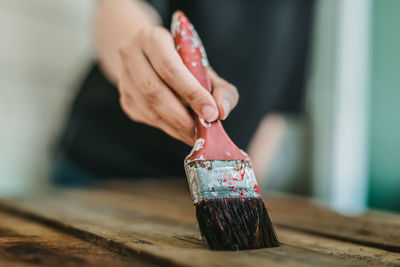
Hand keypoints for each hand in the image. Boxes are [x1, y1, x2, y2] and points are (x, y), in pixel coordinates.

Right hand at [117, 26, 238, 145]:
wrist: (154, 59)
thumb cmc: (185, 63)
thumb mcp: (206, 68)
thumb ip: (221, 89)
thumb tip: (221, 111)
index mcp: (152, 38)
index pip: (170, 68)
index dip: (191, 93)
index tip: (211, 113)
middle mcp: (131, 55)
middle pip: (154, 91)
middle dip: (182, 117)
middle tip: (203, 132)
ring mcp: (124, 79)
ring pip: (149, 109)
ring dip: (176, 126)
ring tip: (196, 135)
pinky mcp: (125, 99)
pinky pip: (147, 118)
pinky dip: (168, 128)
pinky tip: (183, 131)